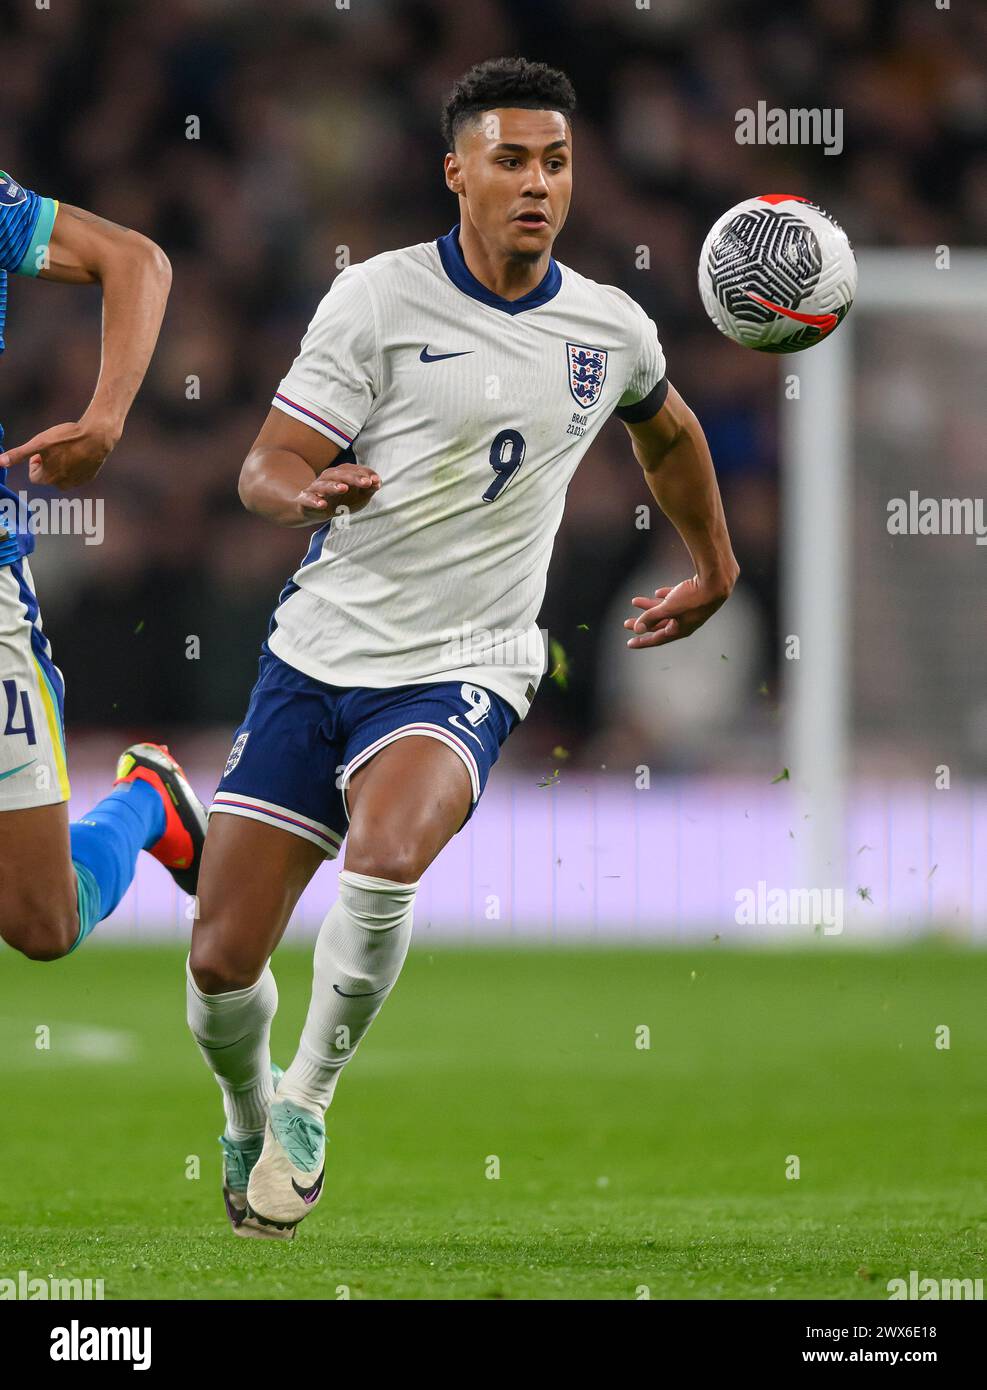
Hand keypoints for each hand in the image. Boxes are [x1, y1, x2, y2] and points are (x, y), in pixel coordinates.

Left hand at [0, 413, 120, 487]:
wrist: (97, 437)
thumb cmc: (66, 438)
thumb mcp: (38, 443)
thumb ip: (18, 454)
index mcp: (48, 478)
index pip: (34, 476)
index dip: (35, 462)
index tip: (42, 451)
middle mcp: (62, 485)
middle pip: (49, 476)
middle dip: (49, 464)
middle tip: (55, 449)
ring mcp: (77, 482)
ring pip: (63, 476)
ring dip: (62, 465)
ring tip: (68, 450)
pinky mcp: (89, 478)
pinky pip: (77, 474)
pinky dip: (75, 466)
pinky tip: (79, 452)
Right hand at [295, 462, 380, 523]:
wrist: (314, 511)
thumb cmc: (340, 501)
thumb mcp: (358, 496)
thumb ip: (368, 489)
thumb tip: (378, 482)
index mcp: (340, 474)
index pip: (352, 470)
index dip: (364, 474)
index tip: (376, 481)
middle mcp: (327, 478)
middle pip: (340, 474)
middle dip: (353, 478)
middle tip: (366, 482)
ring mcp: (315, 488)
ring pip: (323, 484)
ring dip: (334, 486)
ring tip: (344, 488)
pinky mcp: (305, 500)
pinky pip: (308, 498)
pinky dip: (314, 501)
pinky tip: (322, 504)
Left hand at [624, 570, 737, 648]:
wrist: (716, 582)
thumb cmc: (693, 598)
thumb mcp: (668, 609)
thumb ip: (651, 617)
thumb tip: (637, 628)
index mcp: (679, 630)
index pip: (657, 639)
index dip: (642, 641)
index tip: (629, 643)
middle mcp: (684, 623)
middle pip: (658, 625)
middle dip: (641, 623)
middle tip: (626, 623)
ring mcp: (689, 611)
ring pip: (665, 611)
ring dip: (649, 606)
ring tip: (634, 601)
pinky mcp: (692, 598)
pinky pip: (675, 600)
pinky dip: (665, 597)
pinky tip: (657, 592)